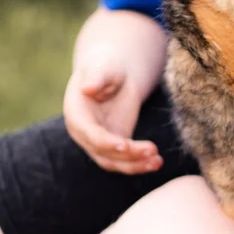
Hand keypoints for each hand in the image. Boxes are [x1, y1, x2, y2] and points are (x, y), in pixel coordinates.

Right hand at [63, 8, 166, 173]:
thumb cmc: (106, 68)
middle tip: (151, 151)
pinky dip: (141, 164)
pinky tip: (157, 162)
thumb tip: (87, 88)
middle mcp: (85, 134)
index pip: (90, 134)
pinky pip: (126, 161)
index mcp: (76, 116)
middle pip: (103, 153)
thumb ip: (96, 78)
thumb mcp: (102, 68)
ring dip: (136, 165)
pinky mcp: (116, 146)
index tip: (124, 146)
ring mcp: (100, 143)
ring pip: (115, 163)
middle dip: (127, 156)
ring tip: (157, 162)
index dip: (106, 142)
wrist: (114, 76)